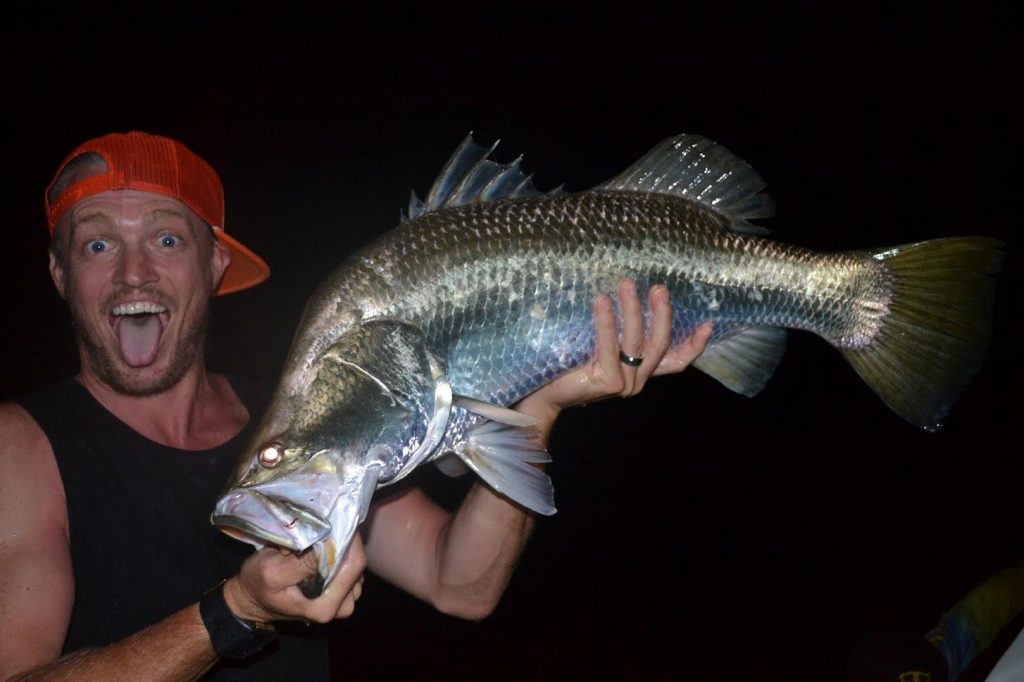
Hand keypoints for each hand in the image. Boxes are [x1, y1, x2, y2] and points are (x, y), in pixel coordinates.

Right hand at [223, 534, 366, 623]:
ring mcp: (344, 599)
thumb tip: (329, 543)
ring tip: (315, 544)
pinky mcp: (342, 591)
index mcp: (326, 607)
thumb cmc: (259, 584)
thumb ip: (303, 562)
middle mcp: (342, 606)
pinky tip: (318, 552)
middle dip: (341, 543)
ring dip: (339, 548)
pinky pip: (349, 566)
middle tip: (320, 530)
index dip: (349, 538)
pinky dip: (337, 554)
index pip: (354, 565)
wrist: (253, 599)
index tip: (337, 519)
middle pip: (357, 564)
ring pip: (354, 564)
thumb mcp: (272, 571)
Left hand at [515, 280, 711, 429]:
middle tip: (658, 288)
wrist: (544, 395)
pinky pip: (610, 346)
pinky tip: (603, 301)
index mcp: (640, 374)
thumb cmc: (570, 367)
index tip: (708, 324)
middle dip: (662, 314)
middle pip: (660, 345)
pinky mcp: (607, 382)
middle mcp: (636, 382)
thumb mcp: (601, 350)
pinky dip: (607, 321)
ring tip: (626, 284)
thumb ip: (618, 336)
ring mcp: (624, 384)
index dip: (694, 345)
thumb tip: (628, 295)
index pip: (676, 362)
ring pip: (636, 343)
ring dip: (633, 310)